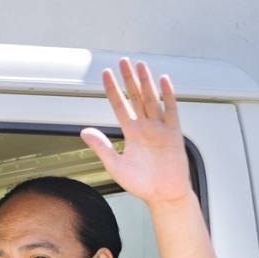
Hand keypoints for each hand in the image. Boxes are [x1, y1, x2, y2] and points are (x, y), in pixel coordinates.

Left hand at [80, 59, 194, 207]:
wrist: (164, 196)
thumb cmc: (142, 185)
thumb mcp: (115, 165)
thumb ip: (101, 147)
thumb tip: (84, 131)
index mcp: (130, 134)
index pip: (119, 106)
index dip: (112, 90)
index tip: (106, 74)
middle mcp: (145, 128)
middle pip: (135, 97)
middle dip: (129, 79)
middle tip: (123, 61)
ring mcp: (160, 129)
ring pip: (152, 99)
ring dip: (146, 82)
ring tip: (140, 65)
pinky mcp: (174, 133)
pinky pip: (171, 110)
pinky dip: (168, 95)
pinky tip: (163, 81)